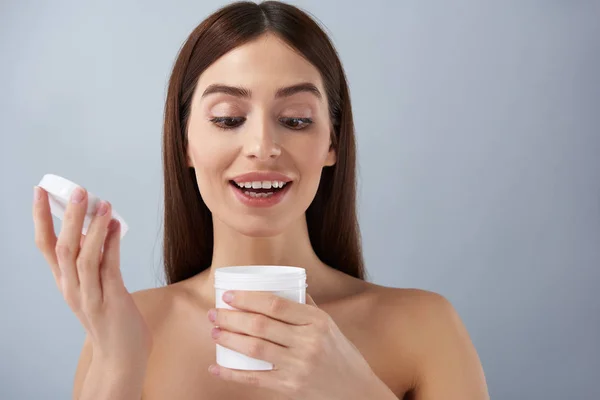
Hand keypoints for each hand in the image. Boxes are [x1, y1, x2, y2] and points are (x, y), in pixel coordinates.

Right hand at [32, 186, 151, 368]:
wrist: (121, 356)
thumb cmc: (110, 318)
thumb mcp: (93, 286)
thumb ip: (93, 261)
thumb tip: (98, 227)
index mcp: (64, 282)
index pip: (45, 246)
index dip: (40, 218)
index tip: (40, 192)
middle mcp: (71, 288)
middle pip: (63, 247)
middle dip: (68, 218)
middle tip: (78, 191)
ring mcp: (90, 296)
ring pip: (83, 257)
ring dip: (92, 228)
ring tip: (102, 203)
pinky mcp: (111, 301)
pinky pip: (109, 268)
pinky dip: (112, 245)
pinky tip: (116, 226)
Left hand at [206, 291, 392, 399]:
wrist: (357, 391)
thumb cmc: (341, 354)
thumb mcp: (329, 326)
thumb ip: (306, 308)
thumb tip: (281, 287)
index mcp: (317, 321)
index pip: (275, 305)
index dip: (248, 298)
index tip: (229, 295)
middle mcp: (308, 342)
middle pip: (260, 325)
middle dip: (231, 317)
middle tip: (214, 313)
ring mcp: (299, 366)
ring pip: (254, 349)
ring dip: (228, 339)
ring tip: (214, 332)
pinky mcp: (291, 388)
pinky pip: (255, 379)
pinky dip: (232, 373)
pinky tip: (217, 367)